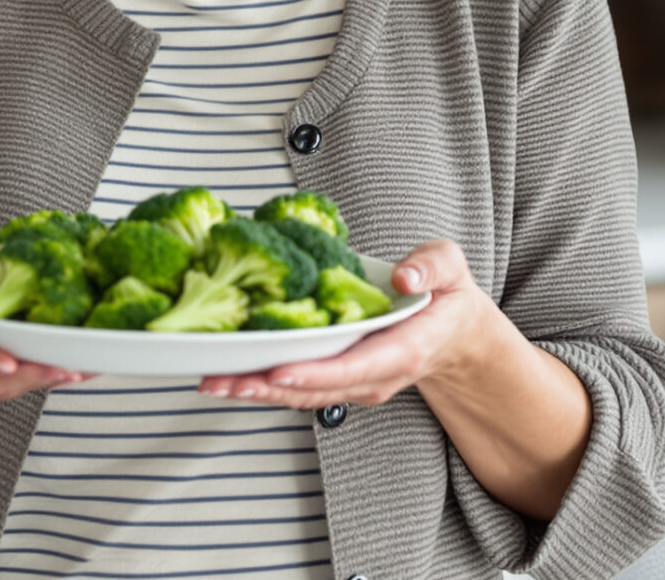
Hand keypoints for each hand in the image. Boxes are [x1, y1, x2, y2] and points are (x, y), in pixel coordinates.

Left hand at [197, 239, 500, 409]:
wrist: (452, 334)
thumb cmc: (445, 298)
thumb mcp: (450, 269)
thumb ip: (432, 267)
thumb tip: (405, 274)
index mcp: (403, 350)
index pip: (355, 368)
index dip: (315, 373)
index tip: (278, 371)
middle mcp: (374, 376)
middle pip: (317, 390)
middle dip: (268, 387)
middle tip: (223, 380)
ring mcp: (355, 384)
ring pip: (301, 396)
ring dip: (256, 391)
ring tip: (213, 382)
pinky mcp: (338, 381)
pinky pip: (298, 390)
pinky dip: (263, 386)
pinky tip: (230, 377)